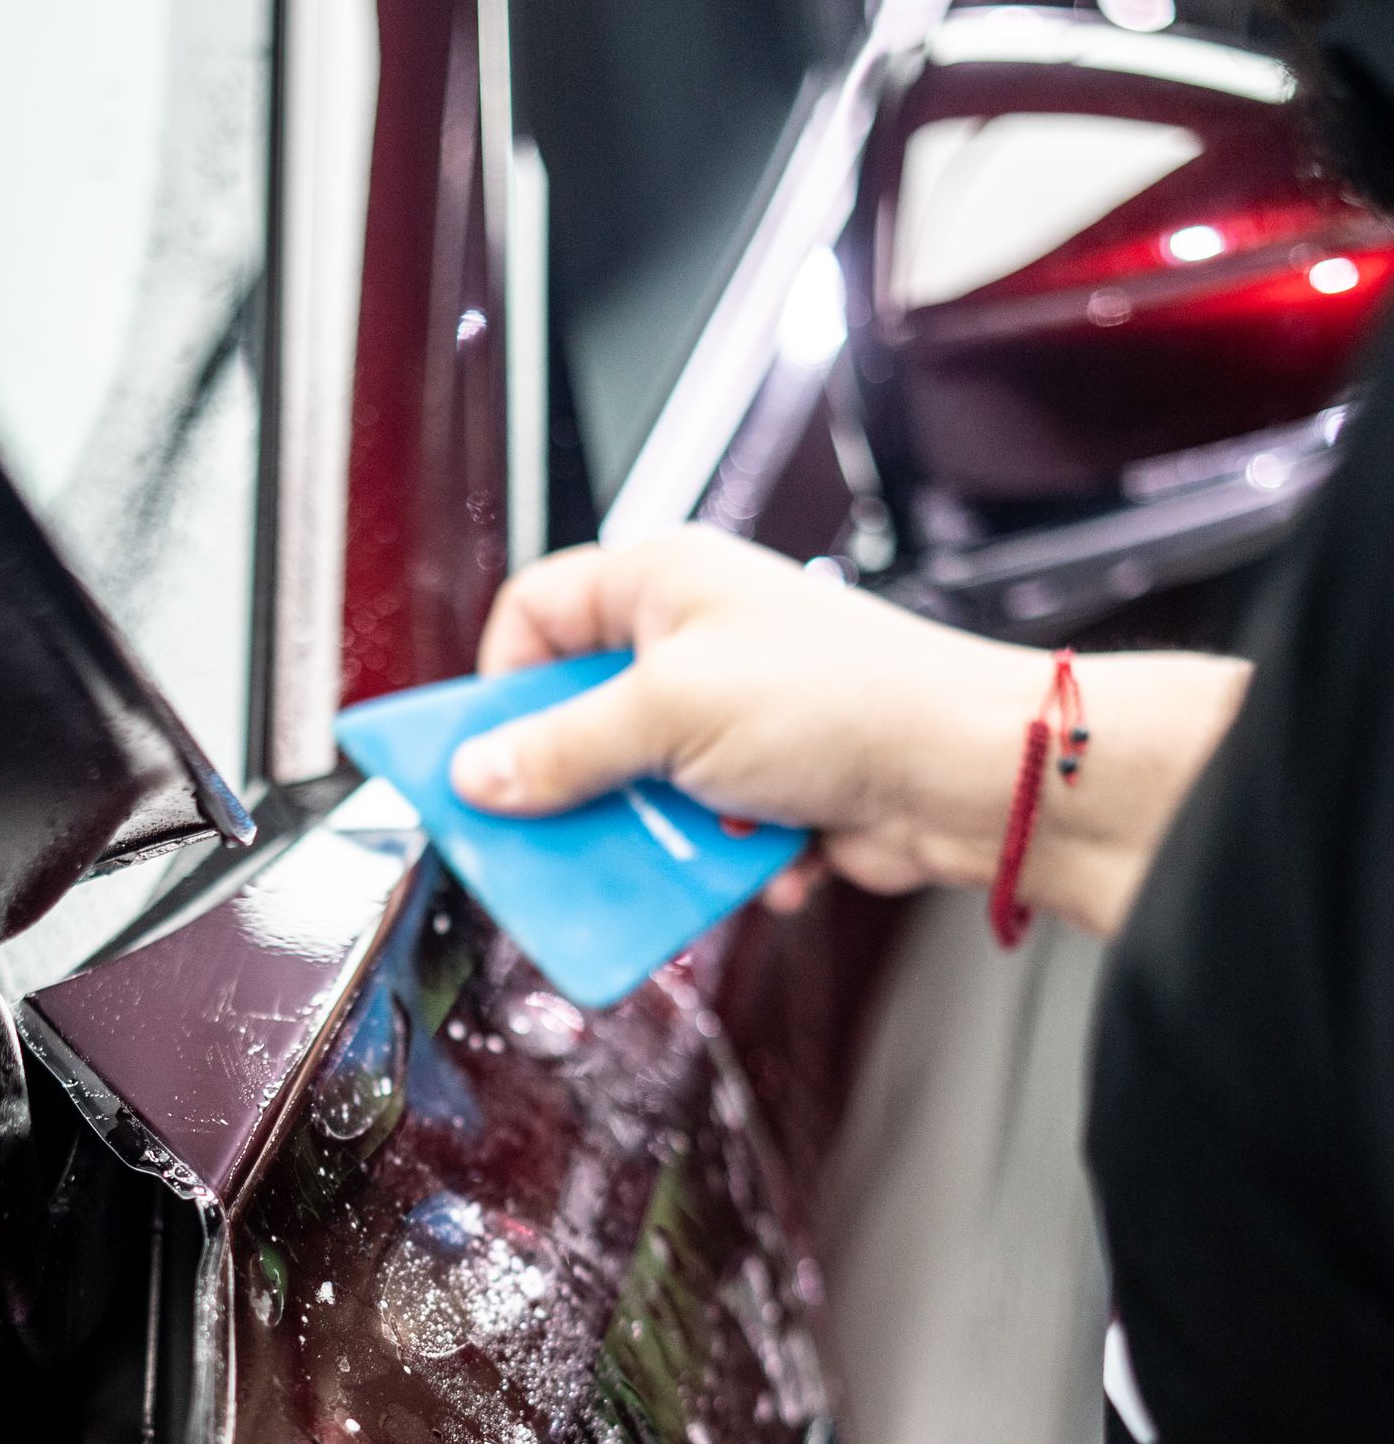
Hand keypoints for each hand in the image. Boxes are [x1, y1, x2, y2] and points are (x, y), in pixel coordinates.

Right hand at [451, 526, 1247, 938]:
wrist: (961, 771)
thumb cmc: (846, 696)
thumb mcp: (670, 714)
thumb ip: (562, 749)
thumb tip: (481, 775)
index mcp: (660, 583)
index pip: (534, 616)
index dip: (499, 686)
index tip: (482, 754)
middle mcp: (692, 642)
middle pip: (576, 718)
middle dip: (571, 784)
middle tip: (545, 827)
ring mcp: (728, 719)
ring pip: (633, 791)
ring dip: (648, 835)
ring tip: (672, 850)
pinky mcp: (762, 788)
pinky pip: (694, 836)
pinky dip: (714, 860)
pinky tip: (758, 858)